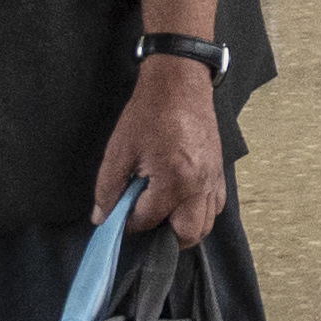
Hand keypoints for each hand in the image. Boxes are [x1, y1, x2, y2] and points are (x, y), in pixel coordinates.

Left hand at [95, 57, 225, 244]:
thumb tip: (102, 217)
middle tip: (145, 220)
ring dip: (184, 225)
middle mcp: (200, 185)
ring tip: (163, 212)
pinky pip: (215, 205)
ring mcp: (213, 179)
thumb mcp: (119, 150)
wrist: (179, 84)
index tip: (119, 212)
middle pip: (188, 233)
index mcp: (174, 180)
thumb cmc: (149, 113)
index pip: (149, 220)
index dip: (129, 221)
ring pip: (206, 223)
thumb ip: (108, 188)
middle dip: (164, 236)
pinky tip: (181, 200)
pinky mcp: (219, 172)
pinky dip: (200, 211)